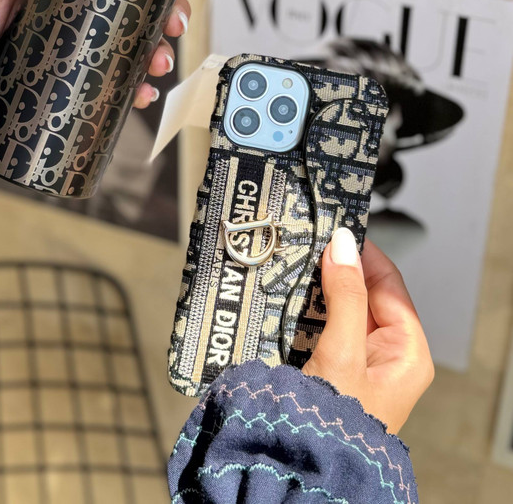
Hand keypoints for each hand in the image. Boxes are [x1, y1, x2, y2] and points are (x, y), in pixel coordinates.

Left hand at [0, 0, 196, 108]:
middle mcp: (88, 10)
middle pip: (147, 8)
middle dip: (172, 16)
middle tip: (176, 23)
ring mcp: (87, 42)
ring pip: (140, 46)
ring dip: (160, 53)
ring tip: (158, 62)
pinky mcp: (82, 73)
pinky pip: (120, 80)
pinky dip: (138, 88)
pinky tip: (142, 93)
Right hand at [302, 229, 433, 433]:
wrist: (306, 468)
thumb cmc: (337, 423)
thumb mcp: (344, 351)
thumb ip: (345, 295)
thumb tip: (345, 243)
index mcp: (408, 351)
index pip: (388, 284)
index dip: (363, 254)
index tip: (335, 229)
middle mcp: (387, 353)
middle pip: (364, 293)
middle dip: (337, 269)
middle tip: (309, 243)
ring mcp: (359, 360)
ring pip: (341, 307)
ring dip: (319, 288)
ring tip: (296, 263)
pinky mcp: (334, 366)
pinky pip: (324, 325)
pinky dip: (308, 309)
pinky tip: (289, 295)